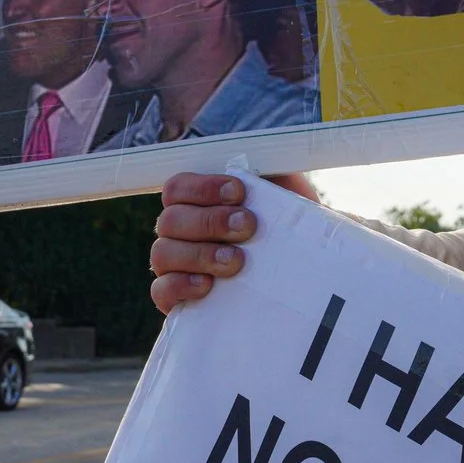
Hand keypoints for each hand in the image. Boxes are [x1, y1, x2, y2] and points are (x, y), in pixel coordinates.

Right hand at [149, 171, 316, 312]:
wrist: (302, 274)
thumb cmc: (285, 231)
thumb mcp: (283, 196)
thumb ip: (268, 174)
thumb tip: (260, 163)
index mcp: (195, 203)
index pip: (178, 187)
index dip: (203, 188)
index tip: (238, 192)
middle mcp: (178, 232)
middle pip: (170, 220)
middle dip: (210, 222)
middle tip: (246, 227)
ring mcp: (173, 266)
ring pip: (162, 253)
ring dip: (200, 254)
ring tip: (235, 261)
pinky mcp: (174, 298)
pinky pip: (161, 291)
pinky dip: (181, 286)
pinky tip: (208, 285)